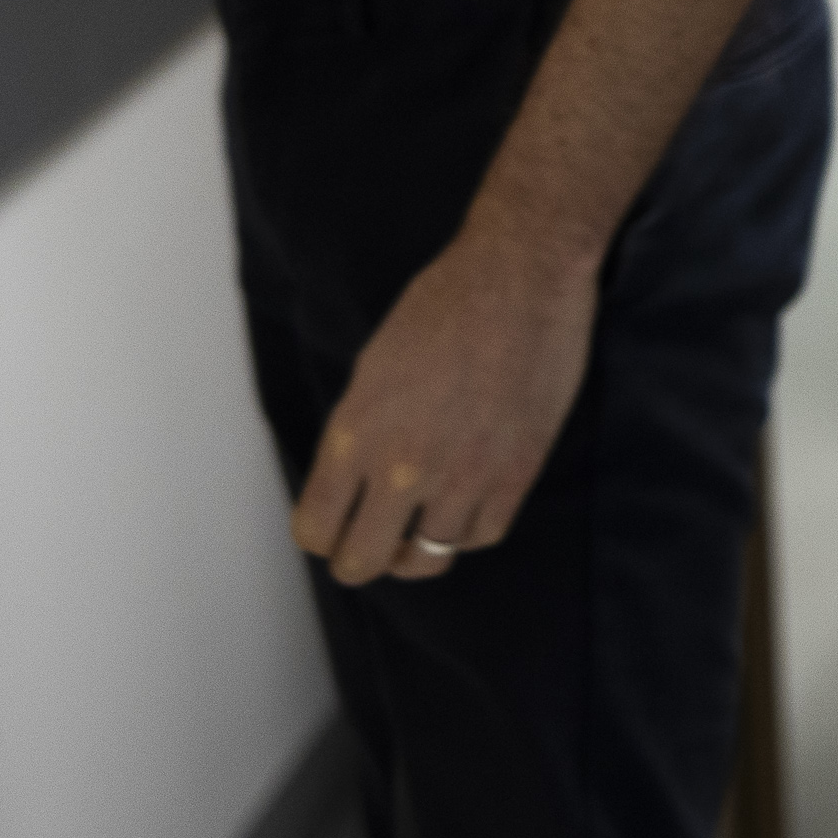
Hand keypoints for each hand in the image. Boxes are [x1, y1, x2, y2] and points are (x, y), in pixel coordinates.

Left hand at [293, 226, 599, 583]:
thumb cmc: (447, 302)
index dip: (321, 535)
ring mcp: (462, 475)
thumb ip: (361, 430)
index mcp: (356, 432)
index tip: (335, 527)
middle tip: (375, 542)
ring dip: (419, 549)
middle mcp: (403, 466)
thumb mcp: (375, 364)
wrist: (522, 275)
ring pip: (427, 559)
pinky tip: (466, 508)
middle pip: (362, 562)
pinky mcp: (516, 473)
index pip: (315, 528)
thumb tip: (355, 478)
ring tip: (422, 529)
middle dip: (362, 558)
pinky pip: (481, 537)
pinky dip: (468, 531)